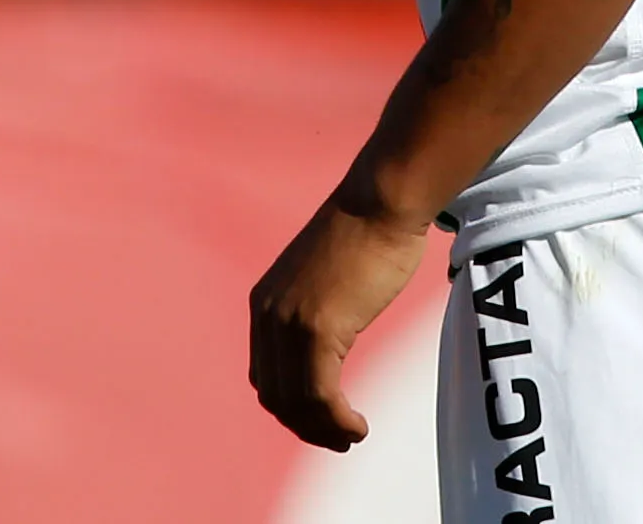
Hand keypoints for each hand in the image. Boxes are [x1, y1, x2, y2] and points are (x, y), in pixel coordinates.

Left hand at [248, 200, 429, 450]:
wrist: (379, 203)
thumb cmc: (365, 235)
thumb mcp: (324, 279)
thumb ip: (314, 311)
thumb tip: (325, 344)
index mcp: (264, 304)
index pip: (264, 376)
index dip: (291, 408)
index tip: (323, 420)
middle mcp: (268, 314)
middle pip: (276, 396)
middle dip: (307, 427)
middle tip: (340, 439)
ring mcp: (290, 321)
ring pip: (298, 402)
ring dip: (324, 430)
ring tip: (352, 435)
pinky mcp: (318, 327)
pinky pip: (320, 395)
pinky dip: (337, 420)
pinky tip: (358, 425)